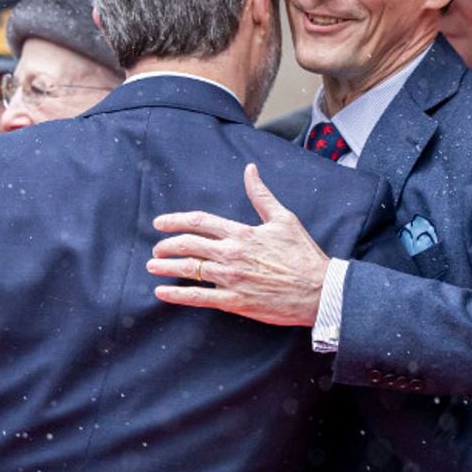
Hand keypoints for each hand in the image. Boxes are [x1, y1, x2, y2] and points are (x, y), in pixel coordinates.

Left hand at [148, 164, 329, 325]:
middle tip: (156, 248)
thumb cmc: (303, 255)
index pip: (200, 221)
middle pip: (188, 245)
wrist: (319, 290)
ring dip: (166, 267)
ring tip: (153, 267)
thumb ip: (261, 196)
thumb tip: (250, 170)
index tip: (159, 223)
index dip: (175, 220)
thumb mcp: (284, 219)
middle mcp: (231, 254)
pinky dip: (177, 295)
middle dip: (167, 245)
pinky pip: (198, 298)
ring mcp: (231, 279)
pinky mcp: (234, 301)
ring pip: (189, 270)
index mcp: (241, 233)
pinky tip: (162, 293)